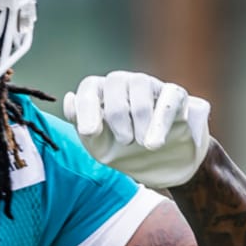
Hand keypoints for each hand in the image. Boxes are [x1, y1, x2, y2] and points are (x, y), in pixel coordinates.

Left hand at [63, 71, 210, 188]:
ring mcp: (149, 85)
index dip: (86, 108)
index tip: (90, 133)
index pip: (89, 87)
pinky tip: (157, 142)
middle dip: (117, 115)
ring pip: (141, 84)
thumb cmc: (119, 149)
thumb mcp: (97, 144)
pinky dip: (162, 121)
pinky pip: (170, 97)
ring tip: (145, 145)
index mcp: (99, 92)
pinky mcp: (175, 95)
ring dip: (141, 116)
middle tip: (124, 141)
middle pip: (115, 82)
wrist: (157, 164)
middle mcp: (123, 82)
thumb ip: (82, 124)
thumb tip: (70, 97)